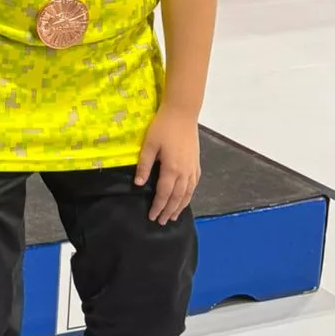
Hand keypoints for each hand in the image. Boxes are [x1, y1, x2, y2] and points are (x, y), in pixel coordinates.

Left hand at [135, 107, 200, 223]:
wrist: (183, 113)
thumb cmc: (163, 127)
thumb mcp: (148, 145)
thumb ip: (144, 165)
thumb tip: (138, 184)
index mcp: (171, 169)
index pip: (164, 194)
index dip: (158, 206)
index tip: (152, 217)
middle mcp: (185, 172)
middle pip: (177, 197)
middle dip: (169, 211)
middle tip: (162, 222)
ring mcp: (193, 168)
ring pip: (188, 193)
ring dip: (180, 206)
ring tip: (173, 216)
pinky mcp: (196, 163)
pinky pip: (194, 185)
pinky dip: (189, 195)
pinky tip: (185, 198)